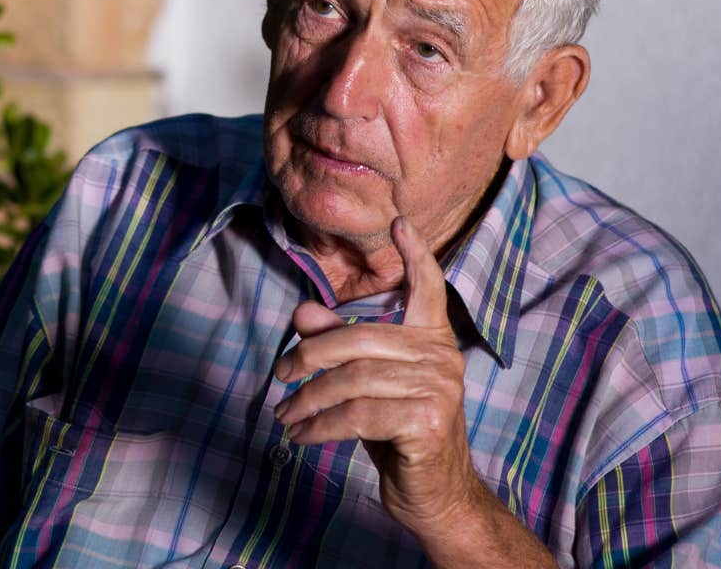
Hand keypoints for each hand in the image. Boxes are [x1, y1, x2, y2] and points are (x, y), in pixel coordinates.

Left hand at [273, 216, 482, 534]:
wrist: (436, 499)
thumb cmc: (399, 436)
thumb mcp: (366, 386)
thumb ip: (339, 346)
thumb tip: (302, 312)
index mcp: (432, 341)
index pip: (430, 289)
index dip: (416, 255)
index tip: (398, 221)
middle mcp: (442, 358)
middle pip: (359, 339)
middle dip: (310, 355)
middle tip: (279, 374)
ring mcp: (439, 389)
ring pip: (353, 380)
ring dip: (307, 399)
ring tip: (283, 414)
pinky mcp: (427, 422)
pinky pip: (356, 415)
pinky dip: (320, 426)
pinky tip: (301, 437)